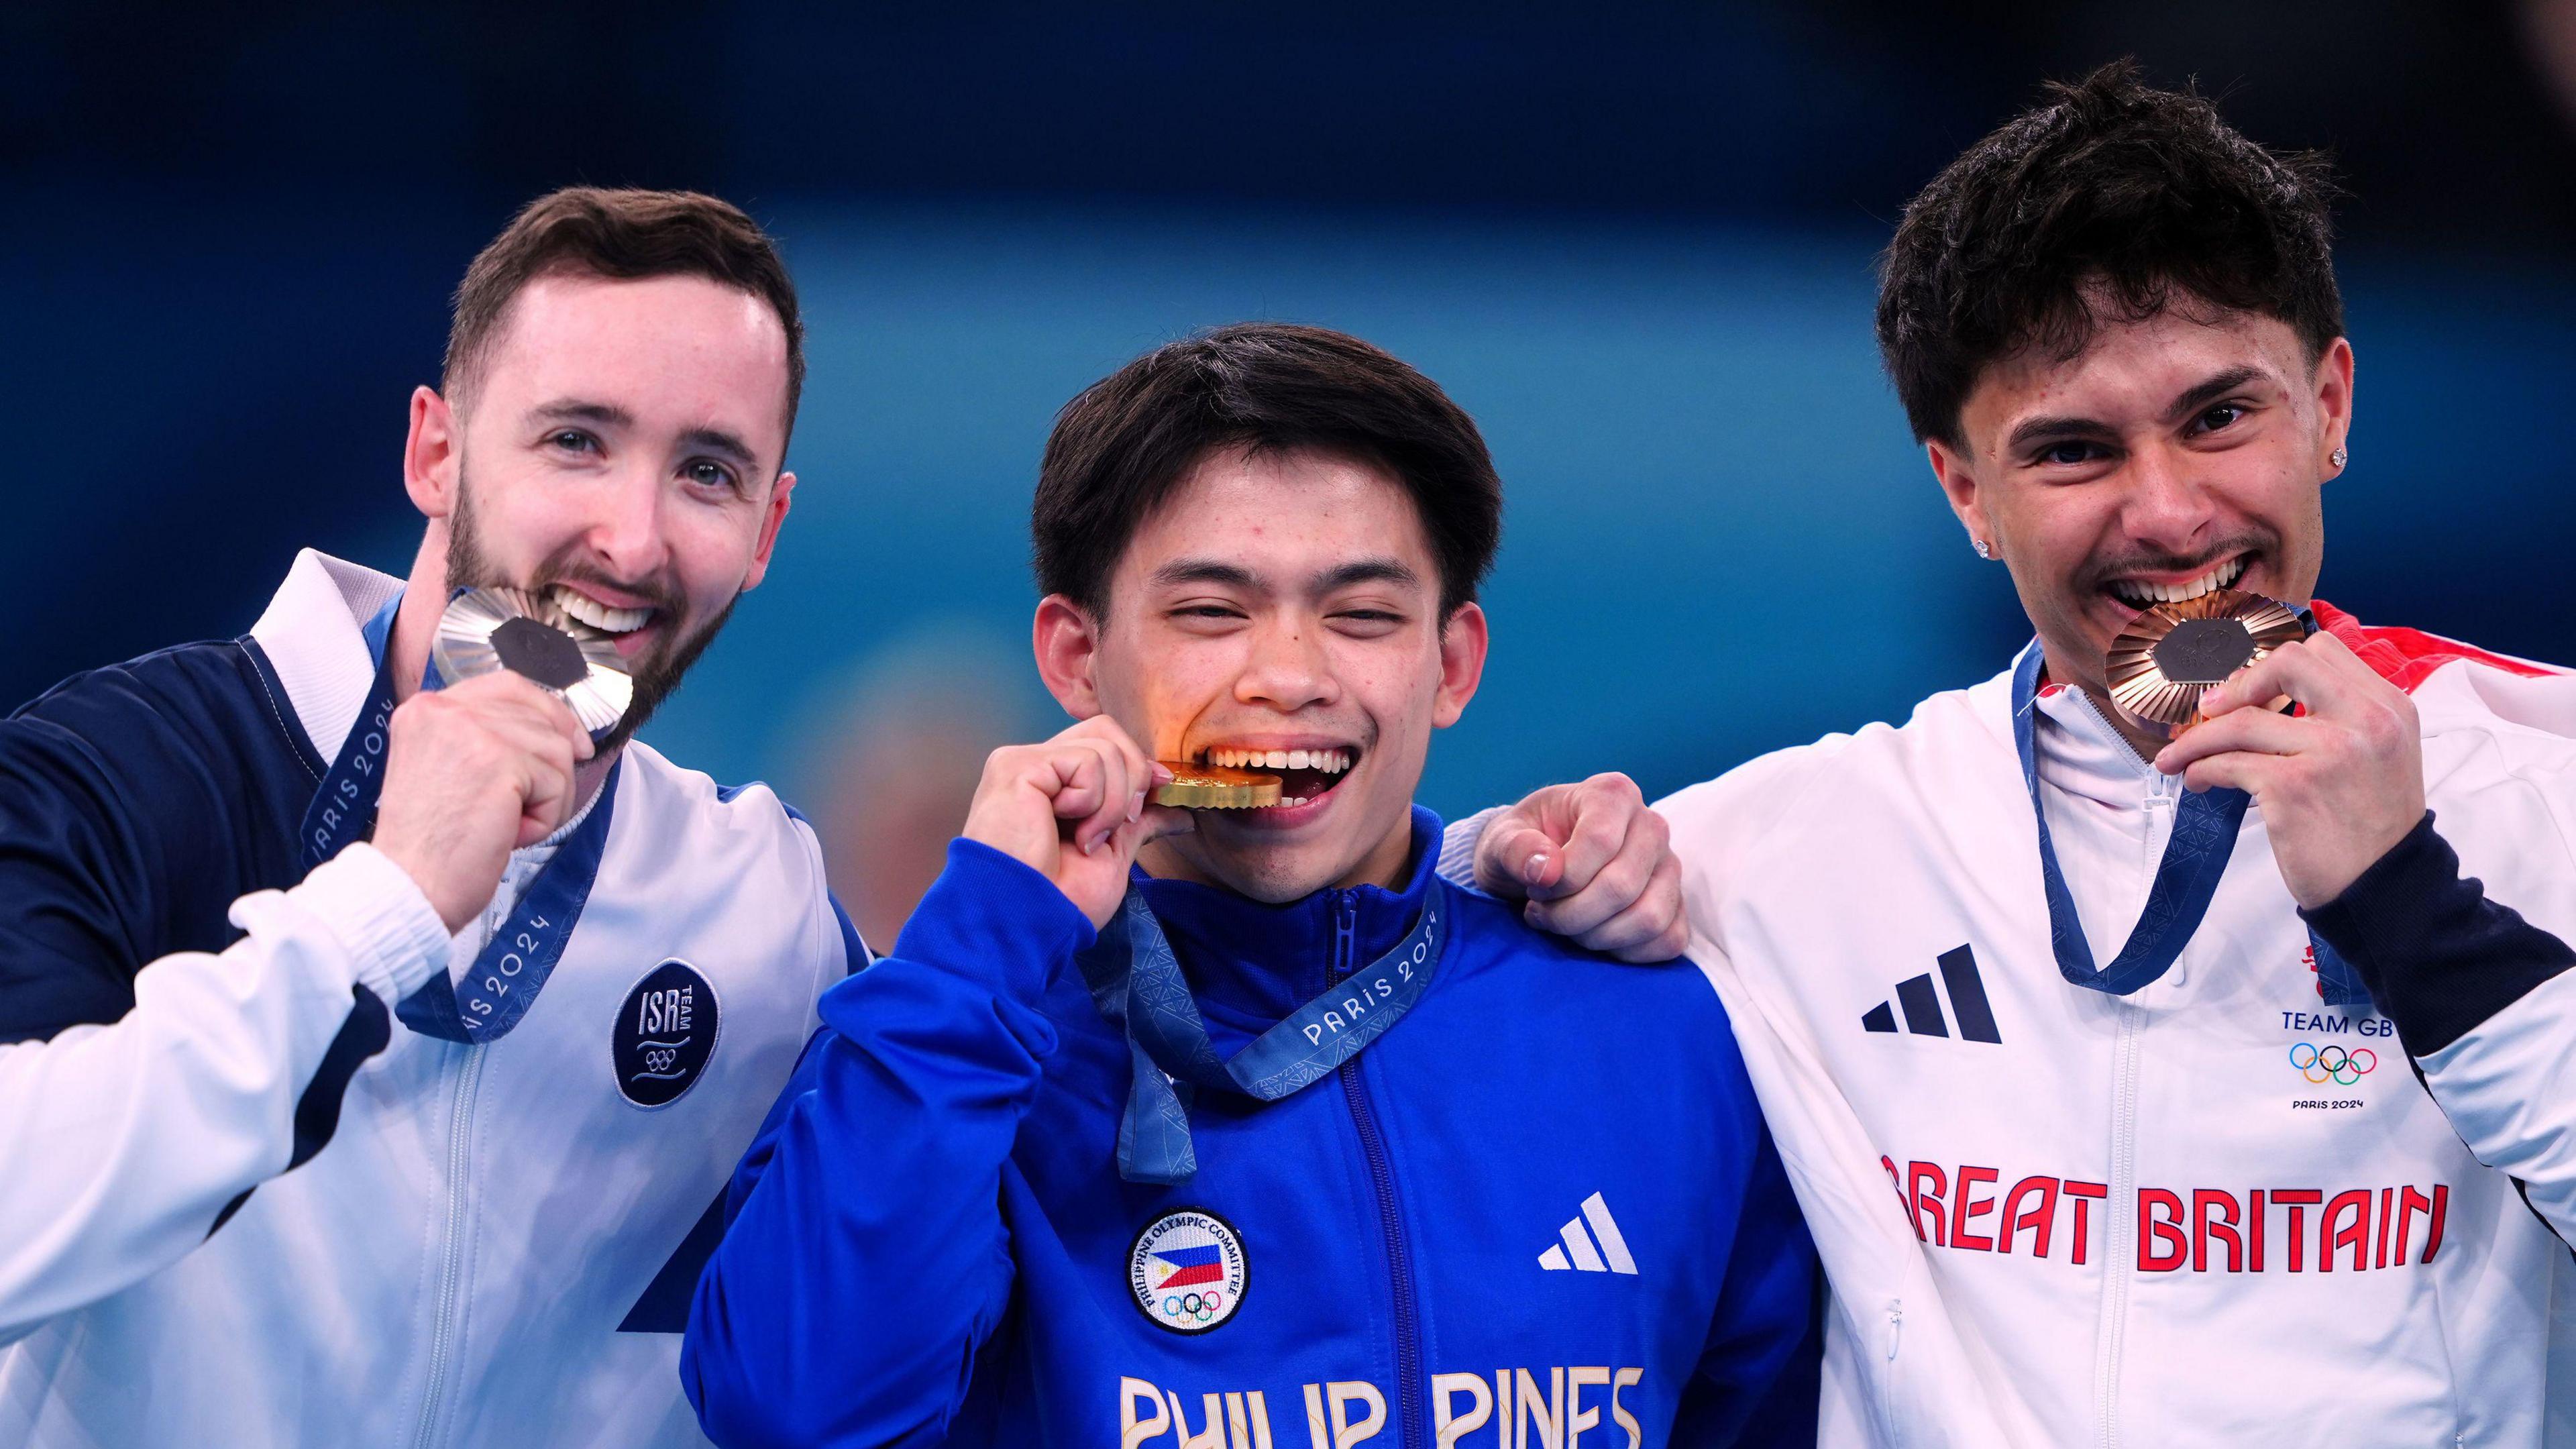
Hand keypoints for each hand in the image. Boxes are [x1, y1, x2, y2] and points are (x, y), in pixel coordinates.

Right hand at [371, 671, 594, 932]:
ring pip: (557, 752)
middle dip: (550, 767)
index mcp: (427, 709)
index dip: (549, 713)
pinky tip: (506, 833)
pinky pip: (558, 784)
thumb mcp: (446, 769)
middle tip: (523, 807)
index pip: (509, 685)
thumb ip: (484, 738)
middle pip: (542, 718)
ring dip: (546, 798)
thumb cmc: (429, 846)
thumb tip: (557, 730)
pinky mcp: (499, 762)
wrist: (407, 886)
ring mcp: (472, 731)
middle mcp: (445, 710)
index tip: (571, 741)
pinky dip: (544, 819)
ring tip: (503, 824)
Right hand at [962, 716, 1193, 928]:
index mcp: (1054, 785)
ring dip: (1111, 804)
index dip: (1137, 765)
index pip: (1104, 744)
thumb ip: (1137, 822)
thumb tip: (1181, 814)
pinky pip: (1086, 761)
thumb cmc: (1058, 901)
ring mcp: (1025, 763)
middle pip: (1107, 731)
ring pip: (1104, 749)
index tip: (1160, 791)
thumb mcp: (1112, 856)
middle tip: (1121, 824)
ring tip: (1085, 840)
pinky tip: (1066, 830)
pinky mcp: (1019, 766)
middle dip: (1133, 778)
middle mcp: (1037, 767)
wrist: (1026, 922)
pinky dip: (1091, 801)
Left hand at [1471, 772, 1686, 961]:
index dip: (1562, 879)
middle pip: (1622, 886)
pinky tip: (1594, 937)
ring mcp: (1669, 867)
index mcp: (1613, 794)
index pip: (1600, 840)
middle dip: (1571, 914)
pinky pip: (1669, 941)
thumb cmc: (1524, 846)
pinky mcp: (1677, 906)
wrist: (1540, 866)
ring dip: (1596, 936)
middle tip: (1542, 912)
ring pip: (1648, 918)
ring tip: (1564, 924)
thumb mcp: (1502, 840)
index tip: (1535, 888)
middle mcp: (1651, 826)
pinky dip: (1626, 952)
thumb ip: (1515, 849)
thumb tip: (1546, 871)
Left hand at [2153, 630, 2424, 908]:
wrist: (2387, 887)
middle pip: (2286, 663)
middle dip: (2237, 684)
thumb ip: (2342, 717)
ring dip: (2198, 738)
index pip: (2323, 650)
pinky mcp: (2294, 786)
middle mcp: (2365, 721)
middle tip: (2209, 710)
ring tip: (2178, 757)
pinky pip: (2228, 763)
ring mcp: (2330, 751)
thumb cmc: (2374, 826)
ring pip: (2241, 720)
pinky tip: (2198, 780)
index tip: (2245, 691)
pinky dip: (2201, 768)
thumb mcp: (2381, 755)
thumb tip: (2264, 694)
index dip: (2273, 666)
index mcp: (2389, 707)